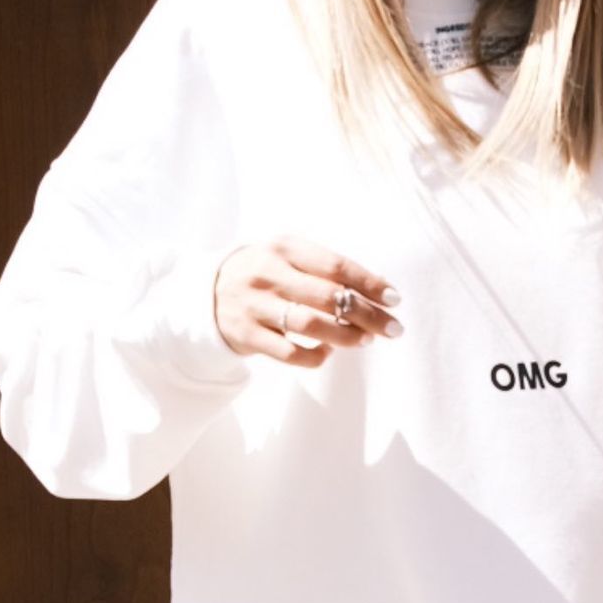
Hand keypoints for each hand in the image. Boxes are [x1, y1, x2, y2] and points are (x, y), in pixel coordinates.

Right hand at [213, 235, 402, 365]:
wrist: (207, 293)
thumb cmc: (266, 275)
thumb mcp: (287, 257)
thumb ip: (324, 270)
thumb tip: (377, 294)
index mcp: (284, 247)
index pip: (335, 265)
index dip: (369, 283)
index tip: (395, 300)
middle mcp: (268, 272)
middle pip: (329, 296)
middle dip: (368, 314)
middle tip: (393, 329)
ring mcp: (255, 305)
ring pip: (310, 325)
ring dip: (346, 336)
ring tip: (365, 340)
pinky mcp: (246, 335)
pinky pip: (290, 353)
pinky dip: (316, 355)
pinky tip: (328, 351)